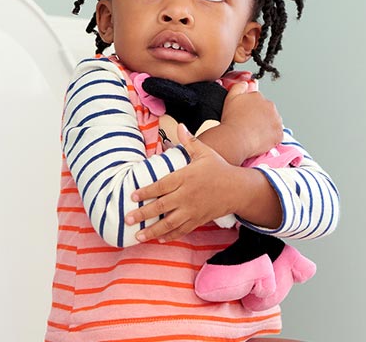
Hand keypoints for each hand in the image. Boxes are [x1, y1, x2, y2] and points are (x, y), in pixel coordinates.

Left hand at [125, 124, 239, 242]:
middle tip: (127, 218)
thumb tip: (180, 126)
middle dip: (143, 213)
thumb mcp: (205, 153)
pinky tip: (159, 238)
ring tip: (137, 236)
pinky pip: (182, 230)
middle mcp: (187, 196)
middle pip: (161, 207)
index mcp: (186, 177)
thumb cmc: (219, 169)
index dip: (146, 191)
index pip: (161, 186)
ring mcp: (192, 210)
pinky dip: (170, 235)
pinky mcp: (198, 220)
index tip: (132, 196)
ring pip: (169, 223)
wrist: (238, 189)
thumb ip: (189, 142)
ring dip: (152, 230)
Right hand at [217, 82, 283, 158]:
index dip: (251, 110)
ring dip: (267, 126)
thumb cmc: (232, 120)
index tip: (246, 116)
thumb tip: (245, 83)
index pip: (258, 101)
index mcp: (259, 96)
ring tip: (254, 133)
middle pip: (267, 111)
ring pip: (273, 122)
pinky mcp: (279, 133)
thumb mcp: (230, 98)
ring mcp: (276, 120)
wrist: (236, 138)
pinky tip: (260, 139)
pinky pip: (277, 135)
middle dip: (261, 117)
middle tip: (250, 125)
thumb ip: (238, 87)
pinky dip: (271, 137)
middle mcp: (270, 106)